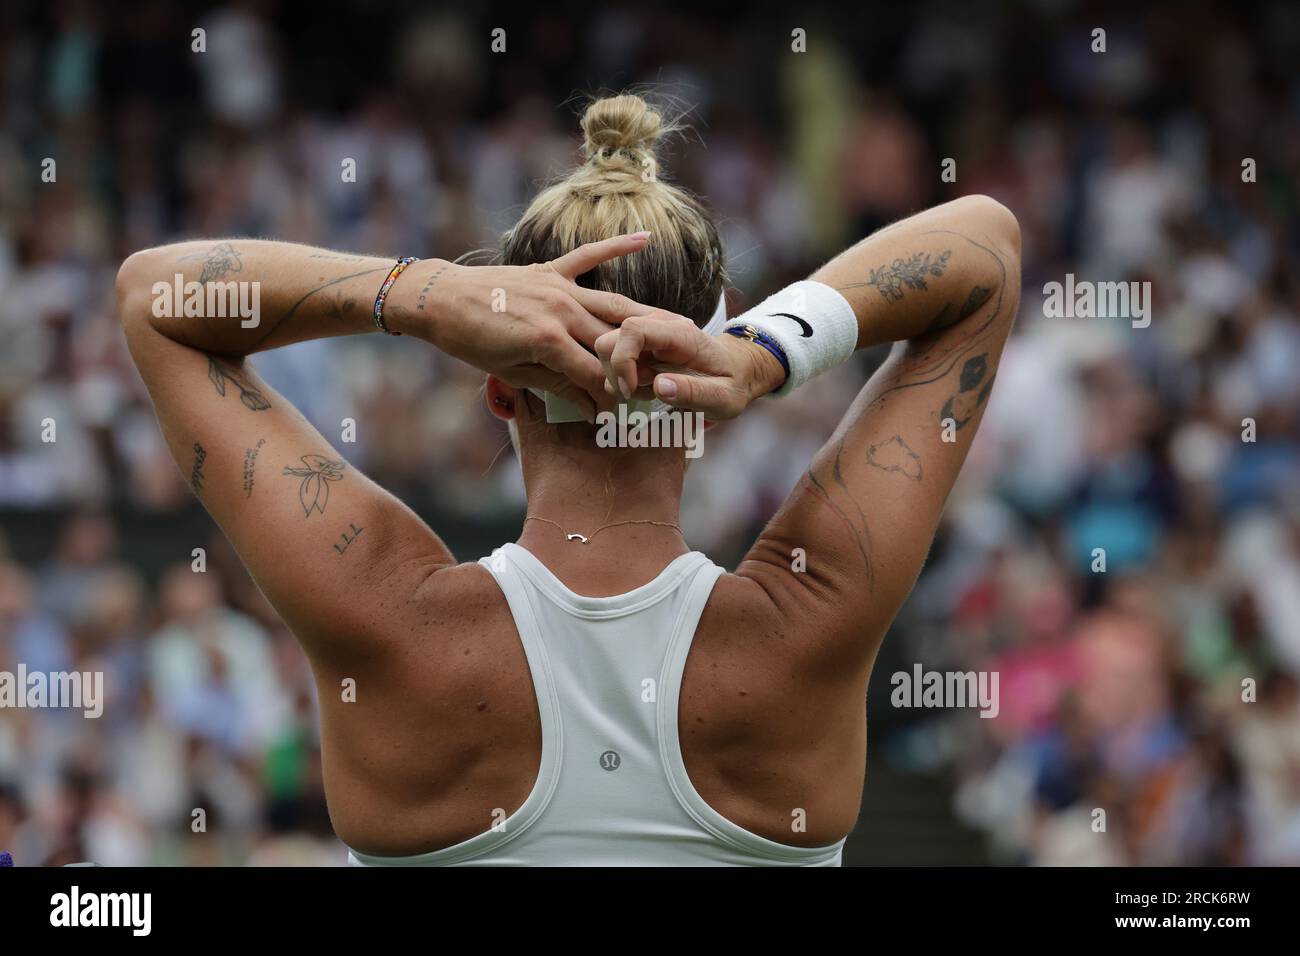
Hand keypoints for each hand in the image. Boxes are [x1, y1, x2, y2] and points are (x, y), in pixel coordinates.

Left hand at [394, 233, 656, 421]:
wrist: (441, 300)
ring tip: (672, 331)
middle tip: (656, 380)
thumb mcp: (513, 373)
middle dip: (634, 365)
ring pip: (612, 305)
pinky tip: (646, 238)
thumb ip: (558, 386)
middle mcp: (562, 310)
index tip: (628, 410)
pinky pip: (589, 256)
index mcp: (550, 341)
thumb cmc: (471, 341)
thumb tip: (592, 410)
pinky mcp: (551, 270)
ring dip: (642, 320)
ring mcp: (559, 287)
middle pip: (612, 342)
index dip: (613, 396)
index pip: (595, 374)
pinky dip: (617, 246)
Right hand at [594, 313, 786, 419]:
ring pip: (607, 349)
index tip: (631, 390)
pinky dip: (622, 378)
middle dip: (614, 373)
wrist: (737, 370)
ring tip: (646, 391)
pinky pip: (615, 358)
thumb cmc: (732, 384)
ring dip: (618, 377)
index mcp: (679, 334)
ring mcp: (648, 334)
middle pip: (609, 339)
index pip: (632, 331)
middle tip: (639, 393)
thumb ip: (693, 392)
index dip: (621, 361)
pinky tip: (645, 386)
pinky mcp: (642, 345)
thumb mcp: (722, 397)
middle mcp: (659, 326)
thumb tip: (658, 386)